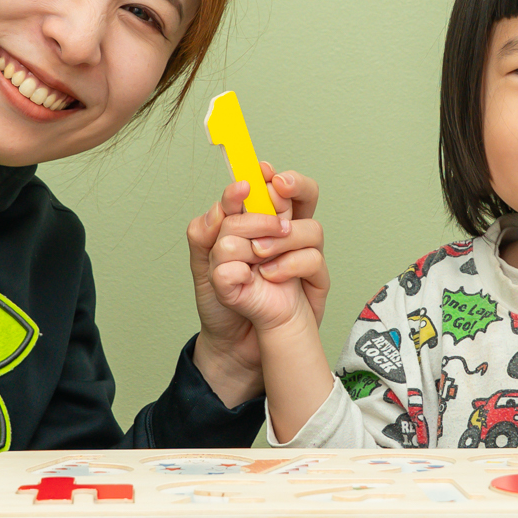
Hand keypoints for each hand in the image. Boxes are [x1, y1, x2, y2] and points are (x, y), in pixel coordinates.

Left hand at [185, 163, 327, 403]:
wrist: (234, 346)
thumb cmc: (222, 304)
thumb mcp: (203, 266)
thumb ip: (206, 232)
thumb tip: (224, 206)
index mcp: (254, 225)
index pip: (267, 190)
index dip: (266, 175)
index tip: (259, 170)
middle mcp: (282, 236)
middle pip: (304, 196)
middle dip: (295, 185)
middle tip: (277, 189)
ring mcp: (302, 257)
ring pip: (310, 227)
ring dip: (280, 237)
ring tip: (257, 256)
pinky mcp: (315, 282)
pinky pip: (313, 260)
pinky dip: (289, 265)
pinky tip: (269, 276)